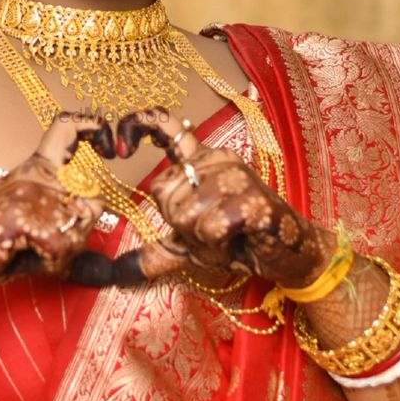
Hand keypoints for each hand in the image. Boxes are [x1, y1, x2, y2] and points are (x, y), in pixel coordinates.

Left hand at [109, 108, 332, 287]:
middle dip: (179, 225)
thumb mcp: (188, 245)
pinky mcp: (252, 199)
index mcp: (200, 161)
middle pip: (163, 193)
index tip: (119, 148)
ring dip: (200, 238)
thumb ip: (152, 253)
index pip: (167, 127)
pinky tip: (239, 238)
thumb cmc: (238, 243)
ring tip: (227, 235)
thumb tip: (112, 275)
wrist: (288, 255)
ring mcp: (235, 175)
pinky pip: (210, 226)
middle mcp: (216, 159)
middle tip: (211, 231)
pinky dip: (218, 244)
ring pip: (183, 213)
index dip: (138, 125)